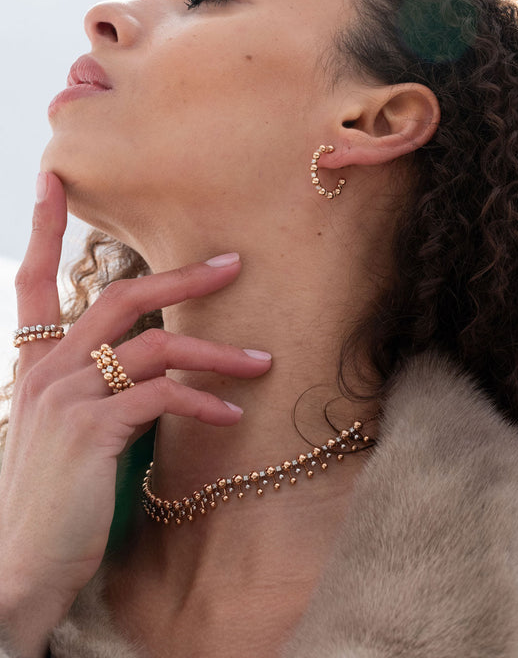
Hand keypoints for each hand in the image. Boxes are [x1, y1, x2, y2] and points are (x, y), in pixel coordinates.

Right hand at [0, 172, 270, 656]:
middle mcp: (47, 371)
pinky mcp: (92, 429)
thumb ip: (101, 396)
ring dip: (216, 351)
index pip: (33, 281)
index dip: (44, 227)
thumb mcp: (67, 436)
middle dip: (180, 277)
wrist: (18, 570)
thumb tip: (156, 378)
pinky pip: (162, 396)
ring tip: (261, 359)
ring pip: (155, 346)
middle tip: (231, 264)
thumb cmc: (52, 505)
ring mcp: (67, 396)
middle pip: (120, 298)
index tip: (53, 178)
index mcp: (37, 367)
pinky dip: (203, 402)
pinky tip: (232, 415)